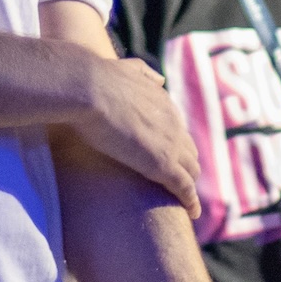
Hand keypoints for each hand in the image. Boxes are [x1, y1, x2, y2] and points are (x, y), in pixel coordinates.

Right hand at [71, 55, 200, 211]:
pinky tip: (192, 212)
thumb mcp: (127, 68)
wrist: (89, 89)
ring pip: (191, 170)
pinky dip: (191, 201)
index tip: (170, 154)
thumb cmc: (96, 79)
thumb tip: (159, 79)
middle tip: (179, 182)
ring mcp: (171, 144)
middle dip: (186, 166)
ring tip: (185, 200)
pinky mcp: (164, 165)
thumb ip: (144, 74)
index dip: (175, 143)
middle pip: (189, 150)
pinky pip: (185, 188)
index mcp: (163, 102)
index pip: (176, 129)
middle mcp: (173, 122)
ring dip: (189, 184)